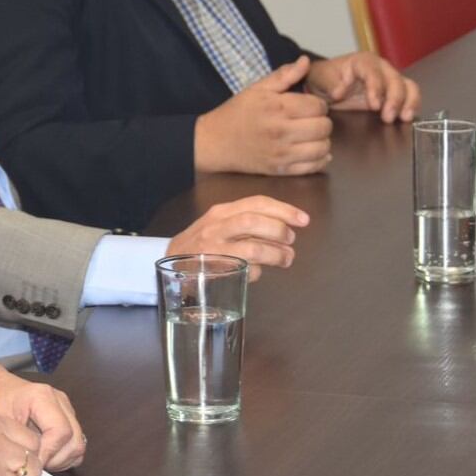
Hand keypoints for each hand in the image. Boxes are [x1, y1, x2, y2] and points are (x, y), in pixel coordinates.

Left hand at [0, 359, 85, 471]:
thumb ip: (17, 440)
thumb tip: (34, 464)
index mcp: (42, 396)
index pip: (61, 432)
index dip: (48, 453)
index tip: (31, 462)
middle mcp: (59, 401)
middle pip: (75, 441)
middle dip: (56, 459)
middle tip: (35, 464)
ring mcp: (65, 409)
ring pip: (77, 445)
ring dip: (60, 460)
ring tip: (37, 460)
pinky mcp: (66, 418)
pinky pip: (74, 445)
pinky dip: (62, 456)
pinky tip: (43, 456)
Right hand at [166, 196, 307, 280]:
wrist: (171, 262)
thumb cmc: (203, 244)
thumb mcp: (220, 224)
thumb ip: (246, 221)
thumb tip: (286, 227)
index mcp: (221, 212)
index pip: (256, 203)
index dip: (284, 210)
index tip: (303, 220)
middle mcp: (216, 227)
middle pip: (254, 222)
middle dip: (279, 231)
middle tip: (291, 240)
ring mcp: (214, 249)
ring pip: (253, 248)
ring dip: (276, 255)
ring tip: (286, 259)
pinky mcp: (214, 270)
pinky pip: (245, 271)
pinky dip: (258, 272)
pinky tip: (258, 272)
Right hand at [194, 56, 332, 175]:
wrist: (213, 142)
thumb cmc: (236, 113)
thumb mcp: (256, 89)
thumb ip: (283, 75)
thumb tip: (305, 60)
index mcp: (277, 108)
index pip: (318, 106)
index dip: (316, 104)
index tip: (306, 106)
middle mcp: (282, 131)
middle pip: (324, 127)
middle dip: (321, 121)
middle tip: (308, 121)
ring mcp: (281, 153)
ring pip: (323, 148)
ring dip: (321, 140)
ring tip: (309, 136)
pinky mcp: (280, 169)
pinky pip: (313, 166)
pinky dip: (319, 159)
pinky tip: (310, 150)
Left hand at [305, 51, 420, 122]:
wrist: (326, 84)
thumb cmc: (324, 77)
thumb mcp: (321, 79)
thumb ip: (330, 84)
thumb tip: (340, 92)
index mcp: (362, 61)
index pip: (373, 73)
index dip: (376, 88)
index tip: (374, 105)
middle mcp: (380, 67)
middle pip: (395, 79)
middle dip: (394, 99)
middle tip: (388, 117)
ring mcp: (389, 79)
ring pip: (408, 85)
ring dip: (409, 102)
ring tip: (404, 118)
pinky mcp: (393, 92)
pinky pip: (409, 95)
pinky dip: (411, 105)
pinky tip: (407, 117)